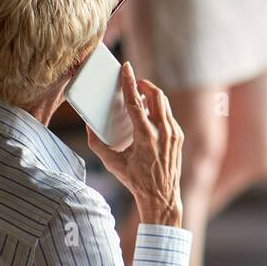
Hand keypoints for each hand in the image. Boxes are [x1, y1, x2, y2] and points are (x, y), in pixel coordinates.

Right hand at [86, 62, 183, 227]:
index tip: (126, 68)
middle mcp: (163, 133)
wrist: (161, 197)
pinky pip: (168, 115)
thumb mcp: (112, 164)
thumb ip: (97, 143)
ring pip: (164, 104)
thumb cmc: (135, 181)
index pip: (136, 103)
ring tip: (140, 94)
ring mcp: (173, 134)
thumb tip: (88, 125)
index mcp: (145, 137)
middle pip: (156, 96)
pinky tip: (149, 111)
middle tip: (134, 82)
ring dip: (152, 95)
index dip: (129, 83)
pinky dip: (158, 109)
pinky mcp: (178, 137)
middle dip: (145, 84)